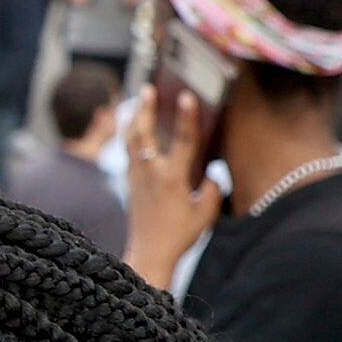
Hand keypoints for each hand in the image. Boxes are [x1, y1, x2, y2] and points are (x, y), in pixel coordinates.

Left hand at [121, 85, 222, 287]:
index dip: (187, 118)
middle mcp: (150, 174)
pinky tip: (135, 124)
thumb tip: (212, 170)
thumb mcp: (206, 213)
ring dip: (135, 117)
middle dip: (146, 109)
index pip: (182, 142)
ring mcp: (136, 176)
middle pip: (143, 133)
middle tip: (148, 87)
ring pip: (131, 139)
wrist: (149, 253)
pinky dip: (132, 133)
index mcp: (172, 179)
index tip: (187, 96)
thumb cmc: (180, 235)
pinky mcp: (130, 182)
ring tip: (140, 99)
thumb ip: (212, 188)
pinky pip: (129, 150)